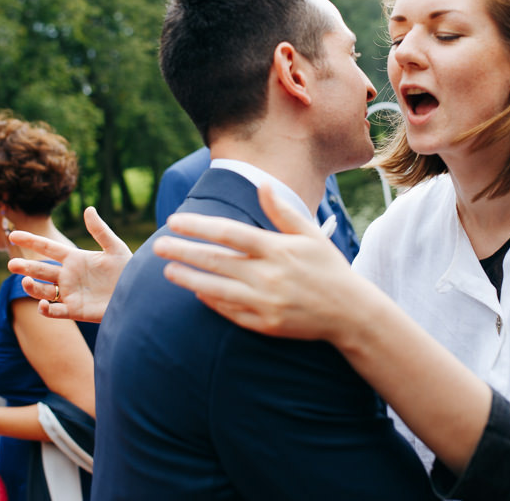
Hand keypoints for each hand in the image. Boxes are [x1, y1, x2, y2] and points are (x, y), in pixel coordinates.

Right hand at [8, 206, 130, 321]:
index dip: (31, 241)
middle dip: (25, 267)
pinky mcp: (75, 310)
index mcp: (75, 258)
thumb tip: (88, 209)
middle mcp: (69, 276)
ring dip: (32, 287)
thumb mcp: (115, 248)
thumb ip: (100, 231)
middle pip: (41, 270)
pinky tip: (42, 304)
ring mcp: (70, 294)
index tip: (14, 235)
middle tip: (12, 265)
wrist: (138, 294)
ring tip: (26, 281)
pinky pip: (55, 311)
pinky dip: (45, 309)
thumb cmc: (129, 269)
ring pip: (43, 290)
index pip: (48, 248)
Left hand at [155, 183, 369, 342]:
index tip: (176, 221)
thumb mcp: (310, 235)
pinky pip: (229, 312)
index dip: (199, 226)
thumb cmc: (329, 268)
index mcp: (277, 250)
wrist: (350, 313)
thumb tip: (262, 185)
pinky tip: (196, 293)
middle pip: (215, 261)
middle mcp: (268, 276)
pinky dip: (210, 302)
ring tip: (168, 272)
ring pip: (216, 289)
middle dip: (183, 252)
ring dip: (189, 280)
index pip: (228, 233)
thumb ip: (282, 212)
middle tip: (158, 246)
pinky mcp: (265, 325)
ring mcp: (265, 303)